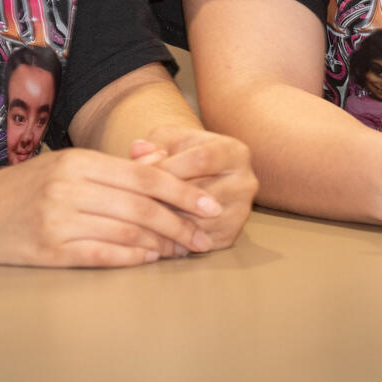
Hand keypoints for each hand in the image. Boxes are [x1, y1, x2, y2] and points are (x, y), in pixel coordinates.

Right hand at [0, 147, 224, 267]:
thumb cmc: (18, 191)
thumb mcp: (61, 167)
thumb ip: (107, 171)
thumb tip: (161, 171)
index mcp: (77, 162)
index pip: (143, 175)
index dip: (182, 191)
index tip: (209, 204)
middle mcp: (70, 189)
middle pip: (142, 205)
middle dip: (180, 222)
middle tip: (204, 235)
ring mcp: (60, 221)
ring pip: (128, 231)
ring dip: (162, 244)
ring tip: (182, 251)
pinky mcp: (50, 251)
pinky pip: (104, 255)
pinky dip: (132, 258)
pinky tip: (150, 260)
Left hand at [127, 125, 256, 250]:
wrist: (199, 176)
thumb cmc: (180, 153)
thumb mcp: (168, 140)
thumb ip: (153, 144)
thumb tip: (138, 150)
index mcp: (235, 152)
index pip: (202, 159)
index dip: (169, 167)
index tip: (141, 174)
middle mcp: (245, 182)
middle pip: (201, 194)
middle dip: (165, 197)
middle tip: (135, 199)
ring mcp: (241, 212)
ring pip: (199, 221)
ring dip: (167, 221)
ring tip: (141, 216)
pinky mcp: (230, 235)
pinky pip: (197, 241)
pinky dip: (172, 239)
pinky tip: (151, 232)